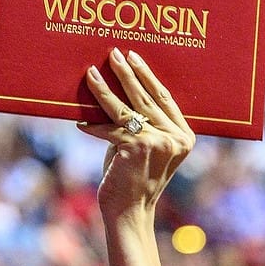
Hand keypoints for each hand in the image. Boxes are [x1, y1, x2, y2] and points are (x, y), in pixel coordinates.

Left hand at [78, 48, 194, 224]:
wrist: (130, 212)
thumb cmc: (134, 178)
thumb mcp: (146, 148)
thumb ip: (143, 123)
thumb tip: (120, 92)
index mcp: (185, 136)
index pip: (164, 97)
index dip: (147, 75)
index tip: (134, 57)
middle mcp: (175, 137)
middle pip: (146, 97)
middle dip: (127, 72)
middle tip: (113, 53)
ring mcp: (157, 142)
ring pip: (125, 108)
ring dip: (105, 89)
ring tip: (91, 72)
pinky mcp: (135, 147)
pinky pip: (109, 128)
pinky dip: (92, 125)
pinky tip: (79, 121)